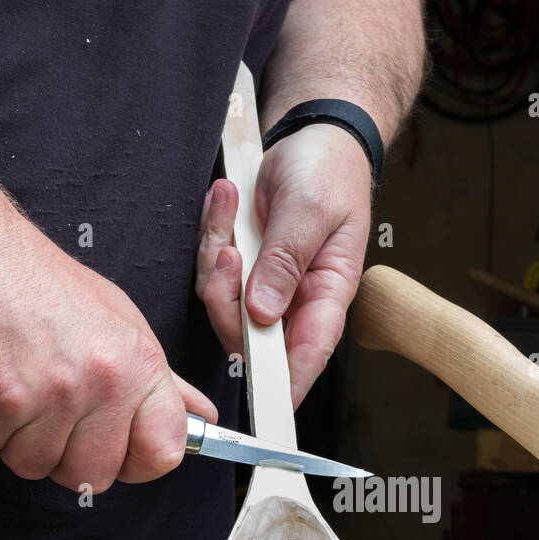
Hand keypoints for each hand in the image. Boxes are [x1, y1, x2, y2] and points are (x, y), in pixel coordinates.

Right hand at [0, 211, 216, 491]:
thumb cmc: (36, 283)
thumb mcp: (114, 321)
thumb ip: (156, 380)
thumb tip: (198, 415)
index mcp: (138, 364)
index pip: (164, 452)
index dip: (137, 461)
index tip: (121, 451)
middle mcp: (102, 380)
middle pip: (92, 475)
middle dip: (63, 454)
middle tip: (46, 408)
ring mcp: (50, 393)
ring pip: (33, 464)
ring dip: (14, 436)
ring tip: (12, 381)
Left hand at [196, 123, 371, 406]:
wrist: (312, 135)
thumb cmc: (327, 172)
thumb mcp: (310, 211)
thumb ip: (285, 261)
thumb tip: (264, 312)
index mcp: (327, 295)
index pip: (309, 354)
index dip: (288, 385)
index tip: (267, 404)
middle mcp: (295, 299)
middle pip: (249, 333)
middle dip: (226, 296)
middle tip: (229, 252)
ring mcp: (265, 284)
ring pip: (222, 302)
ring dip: (215, 254)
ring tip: (230, 204)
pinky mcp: (242, 266)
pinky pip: (211, 270)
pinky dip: (211, 233)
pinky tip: (225, 198)